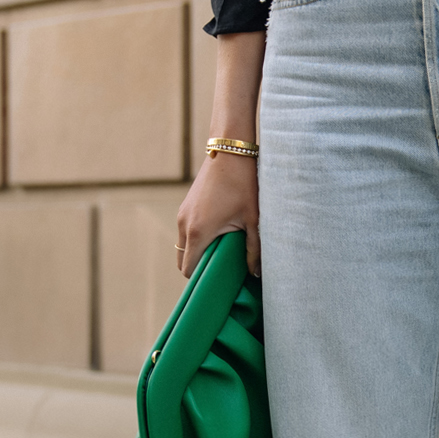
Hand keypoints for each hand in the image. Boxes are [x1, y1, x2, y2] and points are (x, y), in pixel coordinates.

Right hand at [176, 31, 265, 276]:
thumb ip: (255, 251)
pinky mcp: (187, 205)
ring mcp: (183, 214)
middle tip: (224, 276)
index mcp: (199, 233)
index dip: (202, 284)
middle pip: (184, 262)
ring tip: (225, 257)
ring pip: (185, 247)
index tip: (219, 289)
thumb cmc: (245, 183)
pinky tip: (222, 238)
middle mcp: (184, 225)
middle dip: (201, 272)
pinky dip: (199, 241)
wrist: (231, 147)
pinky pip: (188, 232)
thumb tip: (255, 275)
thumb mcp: (255, 220)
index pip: (189, 272)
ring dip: (200, 255)